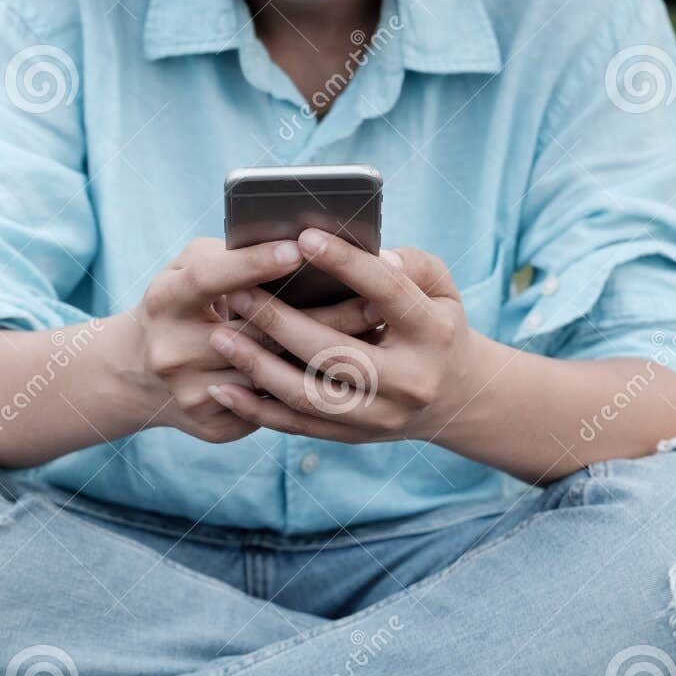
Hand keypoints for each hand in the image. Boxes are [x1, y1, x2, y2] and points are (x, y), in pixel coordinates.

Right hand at [127, 237, 383, 442]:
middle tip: (374, 299)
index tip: (299, 249)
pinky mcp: (213, 427)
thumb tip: (294, 250)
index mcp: (164, 302)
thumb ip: (230, 256)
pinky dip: (313, 387)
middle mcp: (174, 353)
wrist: (139, 376)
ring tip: (374, 335)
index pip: (212, 279)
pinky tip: (352, 373)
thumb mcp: (187, 269)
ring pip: (276, 375)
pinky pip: (274, 407)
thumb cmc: (181, 304)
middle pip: (259, 334)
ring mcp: (193, 395)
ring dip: (330, 357)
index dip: (254, 264)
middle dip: (322, 316)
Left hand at [205, 230, 479, 443]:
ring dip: (258, 367)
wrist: (454, 398)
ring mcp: (379, 416)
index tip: (304, 238)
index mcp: (433, 334)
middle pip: (334, 352)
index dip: (345, 264)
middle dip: (280, 322)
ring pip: (308, 396)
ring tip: (221, 336)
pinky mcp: (354, 437)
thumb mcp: (443, 289)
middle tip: (237, 292)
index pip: (385, 293)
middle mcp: (408, 381)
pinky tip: (225, 387)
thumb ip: (412, 266)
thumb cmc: (436, 325)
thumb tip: (373, 254)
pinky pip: (297, 426)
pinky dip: (257, 409)